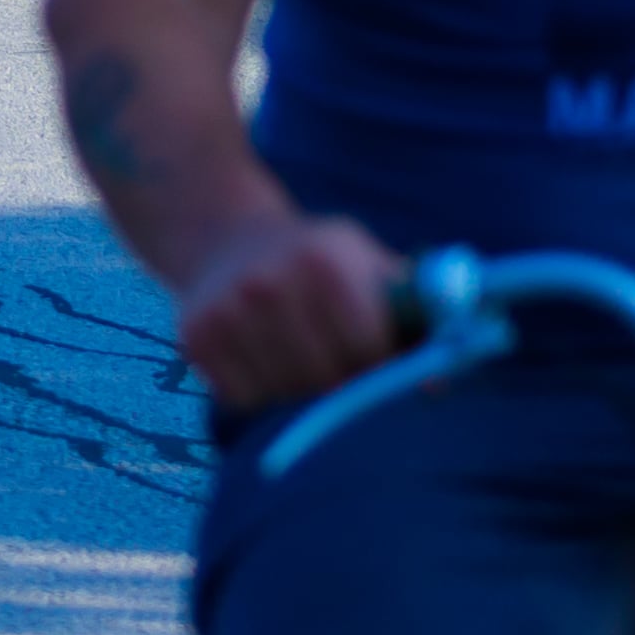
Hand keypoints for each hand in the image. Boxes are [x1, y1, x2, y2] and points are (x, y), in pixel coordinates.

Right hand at [165, 205, 411, 418]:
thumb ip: (413, 314)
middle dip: (340, 381)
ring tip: (298, 356)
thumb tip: (439, 382)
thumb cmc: (316, 261)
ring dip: (298, 389)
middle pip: (324, 377)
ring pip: (284, 393)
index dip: (378, 364)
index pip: (367, 347)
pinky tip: (261, 358)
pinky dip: (259, 392)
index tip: (374, 360)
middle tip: (336, 363)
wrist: (223, 237)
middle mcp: (268, 282)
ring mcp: (226, 311)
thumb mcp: (367, 263)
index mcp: (323, 259)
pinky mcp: (195, 337)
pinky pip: (243, 398)